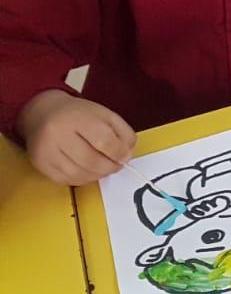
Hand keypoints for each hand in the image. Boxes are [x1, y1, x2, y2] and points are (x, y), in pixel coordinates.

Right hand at [18, 90, 136, 185]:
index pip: (104, 141)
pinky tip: (88, 171)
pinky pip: (67, 180)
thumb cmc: (79, 115)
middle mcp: (57, 134)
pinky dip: (83, 179)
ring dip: (98, 175)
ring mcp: (46, 151)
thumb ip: (123, 133)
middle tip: (116, 165)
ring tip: (103, 167)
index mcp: (76, 118)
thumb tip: (126, 156)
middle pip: (91, 161)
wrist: (43, 113)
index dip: (119, 153)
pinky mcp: (40, 164)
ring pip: (79, 174)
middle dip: (110, 167)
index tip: (124, 156)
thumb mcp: (106, 115)